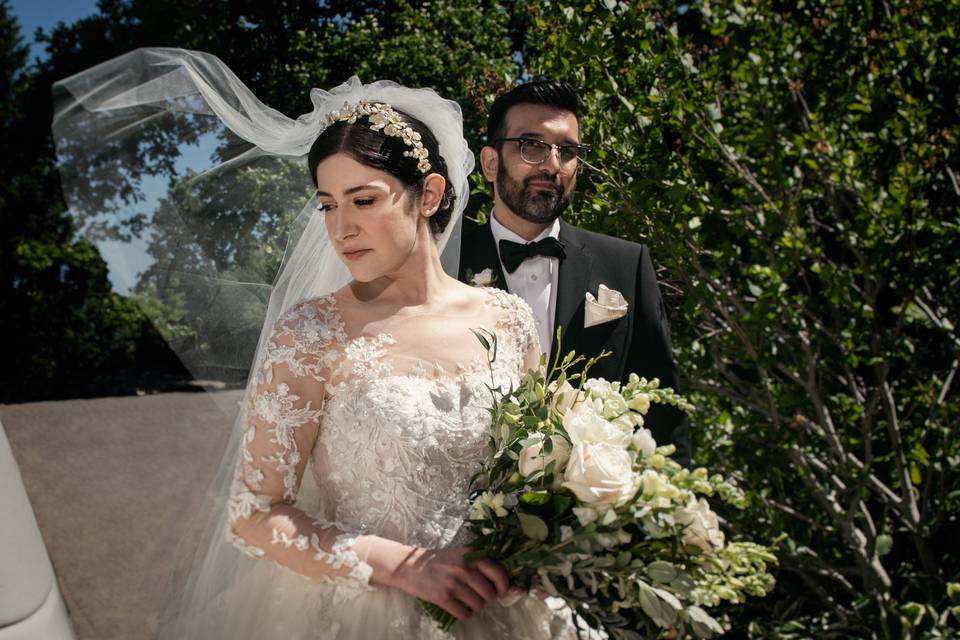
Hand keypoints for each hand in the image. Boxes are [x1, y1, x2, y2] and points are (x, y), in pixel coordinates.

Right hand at [391, 547, 509, 620]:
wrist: (410, 566)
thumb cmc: (438, 561)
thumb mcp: (460, 555)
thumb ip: (479, 564)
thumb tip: (501, 582)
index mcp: (471, 556)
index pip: (498, 573)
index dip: (504, 586)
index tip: (501, 591)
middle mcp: (464, 569)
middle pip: (490, 594)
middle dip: (487, 599)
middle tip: (479, 596)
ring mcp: (454, 584)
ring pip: (478, 605)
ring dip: (475, 607)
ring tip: (467, 601)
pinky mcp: (443, 597)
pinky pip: (464, 614)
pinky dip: (464, 614)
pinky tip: (458, 607)